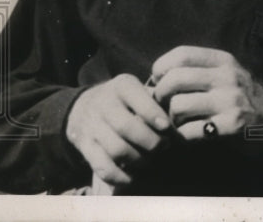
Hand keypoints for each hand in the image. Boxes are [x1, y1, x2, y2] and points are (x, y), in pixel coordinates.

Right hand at [65, 73, 170, 187]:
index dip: (153, 115)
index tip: (167, 127)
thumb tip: (179, 119)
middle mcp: (104, 104)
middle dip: (150, 141)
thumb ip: (157, 101)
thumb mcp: (138, 90)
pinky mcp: (84, 147)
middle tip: (165, 146)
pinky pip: (102, 167)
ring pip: (116, 150)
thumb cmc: (124, 100)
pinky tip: (134, 176)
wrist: (83, 105)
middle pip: (126, 127)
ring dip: (139, 160)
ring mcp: (92, 126)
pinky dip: (121, 176)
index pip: (137, 99)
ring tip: (151, 160)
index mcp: (122, 86)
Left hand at [151, 46, 262, 155]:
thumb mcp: (229, 76)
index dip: (161, 68)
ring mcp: (231, 101)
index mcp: (225, 61)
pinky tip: (188, 137)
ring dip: (171, 119)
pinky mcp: (232, 126)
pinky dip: (182, 137)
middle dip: (160, 96)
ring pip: (178, 106)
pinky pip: (189, 131)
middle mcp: (228, 76)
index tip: (159, 82)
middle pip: (174, 79)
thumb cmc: (246, 101)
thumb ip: (200, 73)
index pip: (181, 54)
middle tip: (164, 107)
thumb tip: (154, 80)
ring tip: (178, 124)